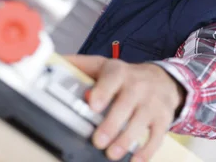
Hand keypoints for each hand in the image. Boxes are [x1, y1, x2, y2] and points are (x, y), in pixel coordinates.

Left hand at [65, 55, 185, 161]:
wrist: (162, 80)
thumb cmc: (125, 77)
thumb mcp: (102, 66)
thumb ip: (79, 65)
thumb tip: (52, 63)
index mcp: (118, 73)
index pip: (111, 79)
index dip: (103, 91)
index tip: (92, 105)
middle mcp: (137, 86)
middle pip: (125, 104)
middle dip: (111, 124)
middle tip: (97, 141)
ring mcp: (152, 103)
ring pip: (140, 121)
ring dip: (126, 139)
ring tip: (112, 154)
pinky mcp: (163, 118)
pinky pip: (158, 135)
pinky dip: (148, 150)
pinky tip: (136, 160)